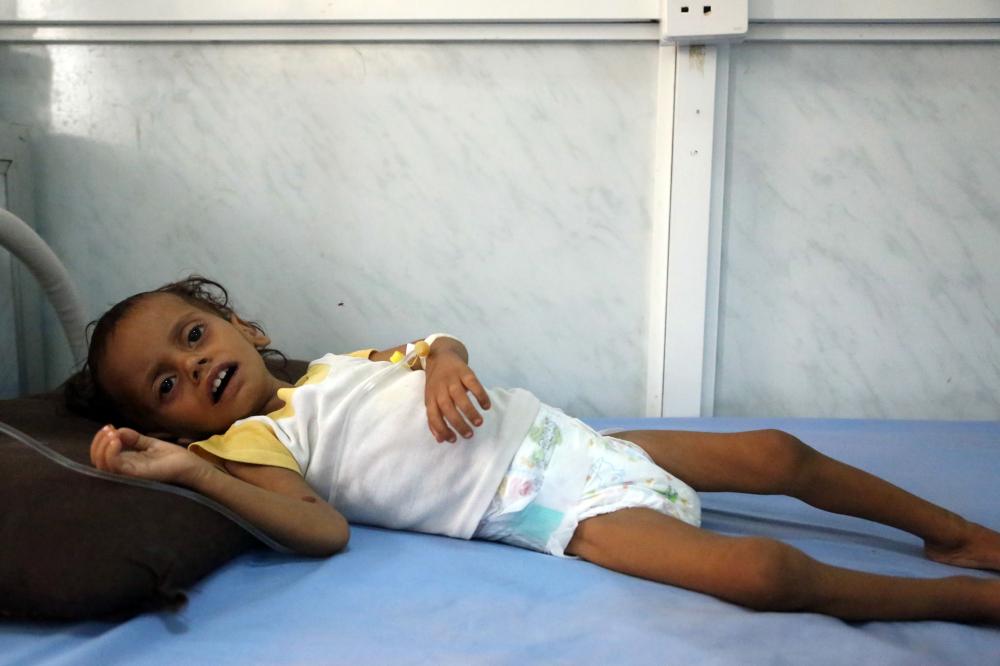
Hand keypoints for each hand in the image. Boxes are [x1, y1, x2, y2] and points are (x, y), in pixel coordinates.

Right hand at [90, 425, 211, 485]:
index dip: (100, 441)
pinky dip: (111, 453)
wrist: (191, 465)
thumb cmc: (173, 457)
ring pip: (103, 465)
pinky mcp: (137, 475)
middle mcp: (125, 471)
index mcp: (127, 464)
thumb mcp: (150, 444)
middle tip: (108, 429)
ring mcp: (130, 474)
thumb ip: (134, 438)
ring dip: (102, 447)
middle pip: (98, 462)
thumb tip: (118, 430)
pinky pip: (116, 467)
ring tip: (112, 434)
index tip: (108, 427)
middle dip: (98, 443)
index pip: (102, 456)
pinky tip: (116, 440)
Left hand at [423, 349, 490, 442]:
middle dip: (458, 423)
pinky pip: (473, 384)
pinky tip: (486, 406)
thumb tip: (441, 440)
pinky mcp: (464, 371)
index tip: (454, 440)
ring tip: (479, 423)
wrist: (440, 356)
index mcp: (430, 397)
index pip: (433, 415)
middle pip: (447, 408)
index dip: (442, 429)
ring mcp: (452, 379)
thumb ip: (435, 418)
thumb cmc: (437, 383)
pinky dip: (480, 395)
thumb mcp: (431, 399)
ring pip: (460, 397)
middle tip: (469, 434)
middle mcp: (440, 388)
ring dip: (470, 411)